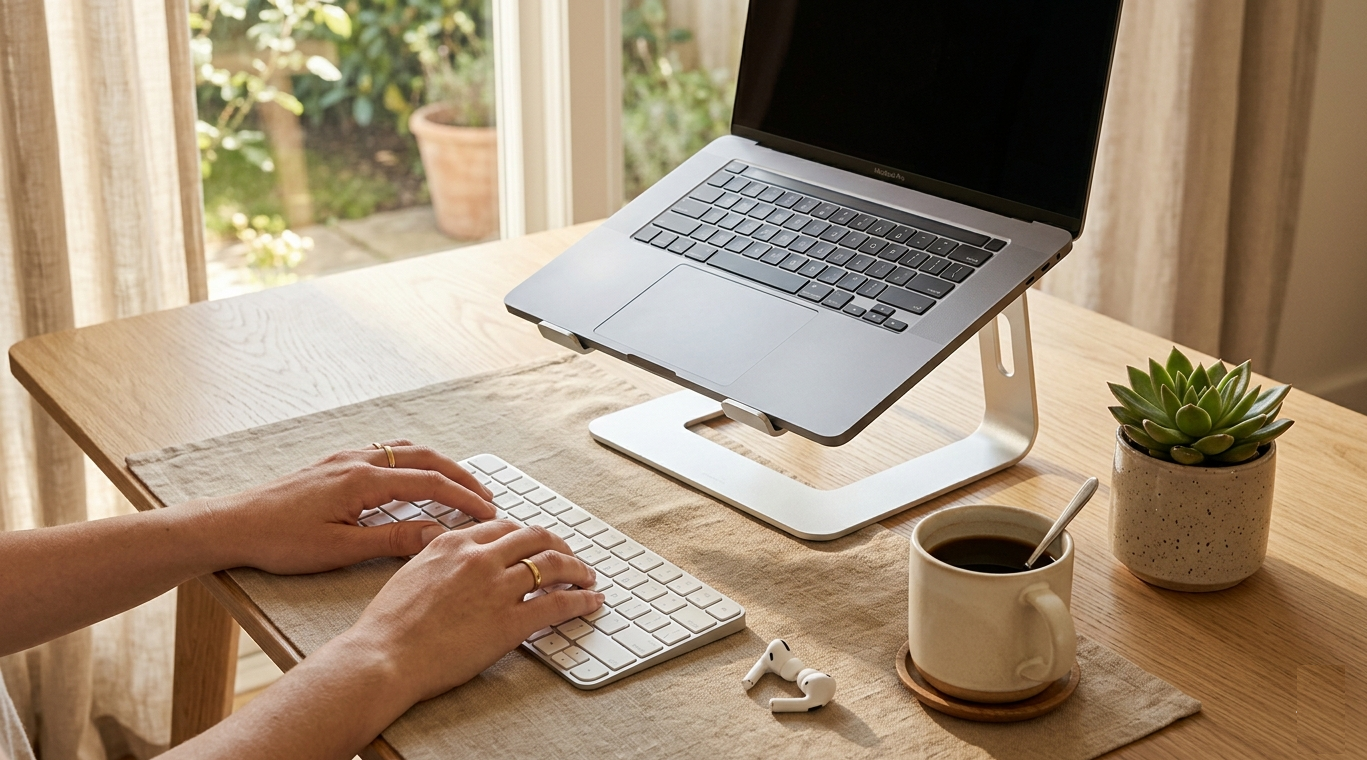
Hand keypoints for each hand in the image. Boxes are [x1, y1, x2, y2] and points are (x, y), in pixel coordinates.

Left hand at [197, 440, 497, 573]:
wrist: (230, 525)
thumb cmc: (279, 541)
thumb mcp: (341, 549)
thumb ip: (393, 539)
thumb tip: (438, 534)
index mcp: (364, 480)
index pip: (430, 484)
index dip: (465, 498)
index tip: (488, 513)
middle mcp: (358, 461)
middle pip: (425, 459)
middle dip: (460, 476)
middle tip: (485, 496)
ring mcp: (344, 459)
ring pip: (405, 451)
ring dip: (436, 465)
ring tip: (457, 484)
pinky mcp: (332, 465)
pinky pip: (384, 452)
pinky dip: (410, 461)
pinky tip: (409, 477)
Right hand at [342, 520, 603, 702]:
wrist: (383, 656)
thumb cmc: (388, 625)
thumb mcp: (410, 572)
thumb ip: (435, 555)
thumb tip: (443, 544)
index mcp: (453, 543)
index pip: (503, 526)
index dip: (525, 535)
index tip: (534, 544)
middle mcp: (480, 557)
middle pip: (535, 537)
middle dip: (558, 544)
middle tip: (569, 556)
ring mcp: (497, 587)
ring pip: (553, 565)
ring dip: (577, 569)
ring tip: (587, 576)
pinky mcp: (510, 621)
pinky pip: (558, 603)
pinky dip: (582, 600)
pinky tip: (591, 601)